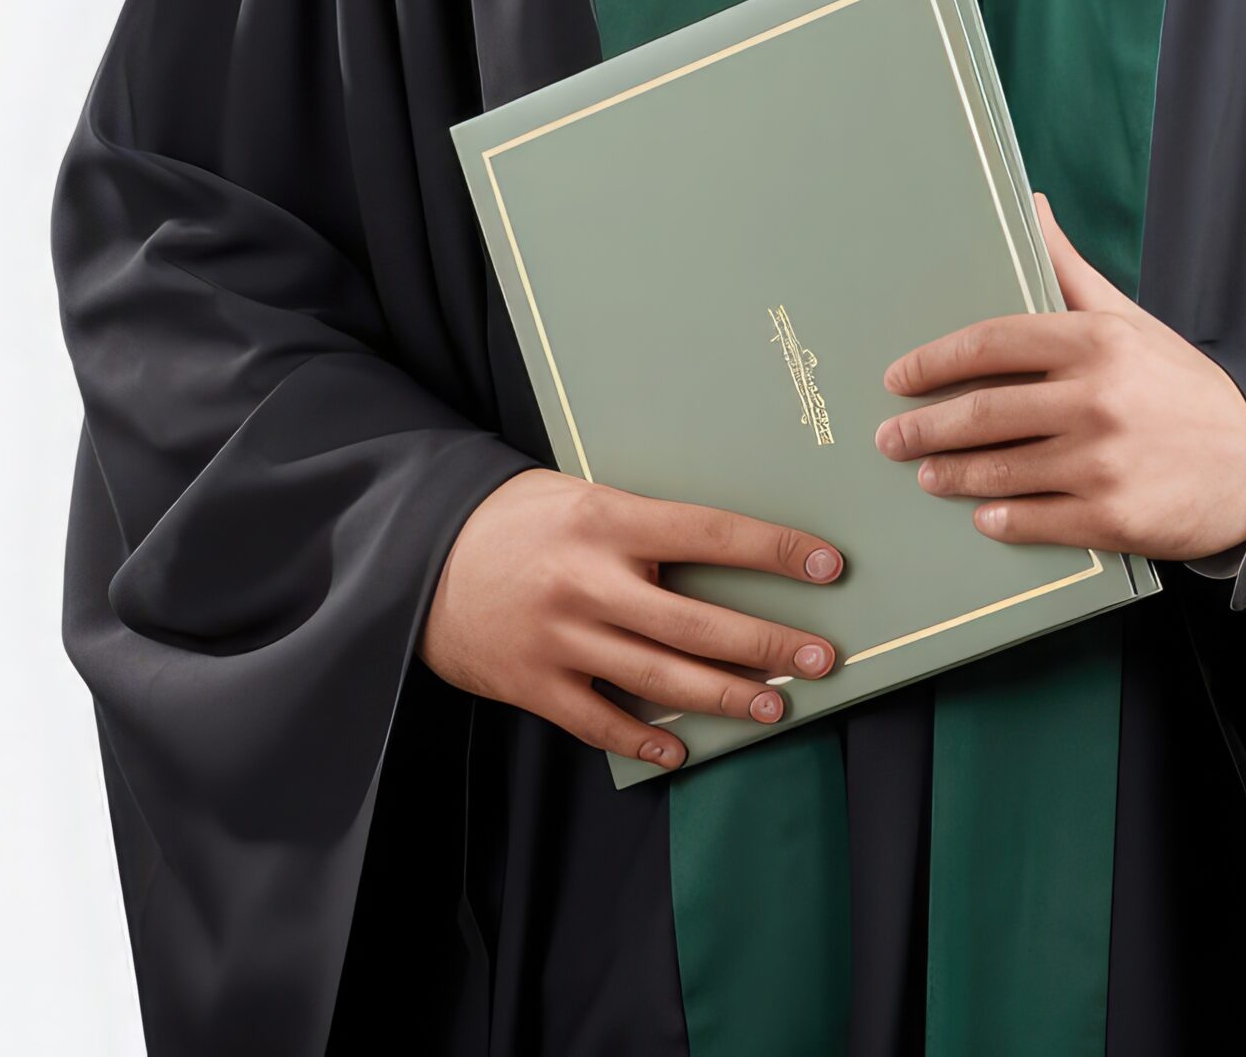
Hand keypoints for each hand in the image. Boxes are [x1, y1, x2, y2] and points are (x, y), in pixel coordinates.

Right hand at [419, 469, 846, 770]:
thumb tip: (725, 547)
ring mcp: (560, 637)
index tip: (828, 566)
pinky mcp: (533, 683)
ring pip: (659, 677)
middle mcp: (588, 580)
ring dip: (723, 696)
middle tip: (822, 658)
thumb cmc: (516, 517)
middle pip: (695, 620)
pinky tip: (680, 751)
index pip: (709, 531)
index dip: (773, 549)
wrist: (417, 557)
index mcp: (605, 518)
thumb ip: (642, 524)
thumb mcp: (581, 495)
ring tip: (774, 707)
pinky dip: (643, 739)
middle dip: (767, 643)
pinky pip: (600, 720)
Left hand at [874, 194, 1245, 560]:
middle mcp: (1097, 398)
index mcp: (1096, 341)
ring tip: (928, 475)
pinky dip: (1001, 519)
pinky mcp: (1114, 518)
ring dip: (952, 475)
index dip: (934, 362)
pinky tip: (982, 515)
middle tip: (890, 438)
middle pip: (985, 412)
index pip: (991, 343)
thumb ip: (1070, 268)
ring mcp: (1104, 462)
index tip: (898, 378)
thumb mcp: (1130, 318)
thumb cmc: (1181, 384)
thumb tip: (1029, 203)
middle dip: (925, 428)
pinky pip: (1036, 521)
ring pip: (1001, 472)